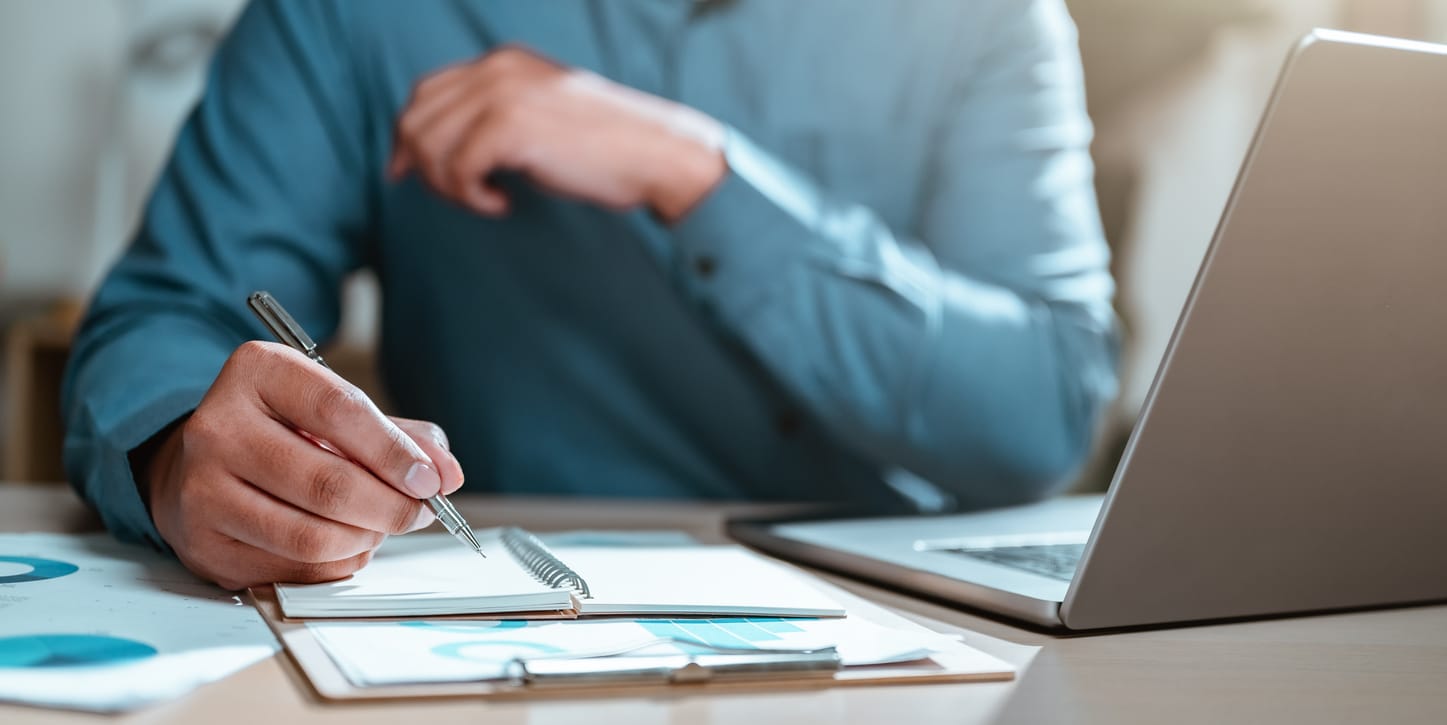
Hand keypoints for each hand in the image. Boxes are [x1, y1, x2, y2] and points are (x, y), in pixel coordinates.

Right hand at [140, 341, 465, 589]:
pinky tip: (342, 544)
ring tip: (379, 525)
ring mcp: (203, 491)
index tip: (431, 479)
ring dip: (366, 540)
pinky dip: (337, 564)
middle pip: (328, 484)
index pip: (339, 410)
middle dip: (392, 507)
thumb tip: (446, 475)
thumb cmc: (284, 433)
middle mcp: (218, 428)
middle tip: (420, 511)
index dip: (395, 452)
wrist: (199, 465)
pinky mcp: (205, 546)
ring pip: (312, 537)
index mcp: (257, 372)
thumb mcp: (337, 410)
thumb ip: (399, 435)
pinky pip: (294, 572)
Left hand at [388, 45, 726, 222]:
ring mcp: (501, 95)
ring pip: (430, 146)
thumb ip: (495, 117)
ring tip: (486, 200)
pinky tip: (502, 203)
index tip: (403, 171)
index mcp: (502, 63)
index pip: (426, 92)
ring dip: (449, 186)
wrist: (654, 153)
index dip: (407, 135)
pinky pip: (458, 170)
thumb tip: (440, 150)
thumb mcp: (542, 115)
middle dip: (423, 167)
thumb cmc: (605, 147)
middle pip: (417, 119)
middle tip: (459, 197)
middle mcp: (496, 70)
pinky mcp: (510, 127)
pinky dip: (472, 198)